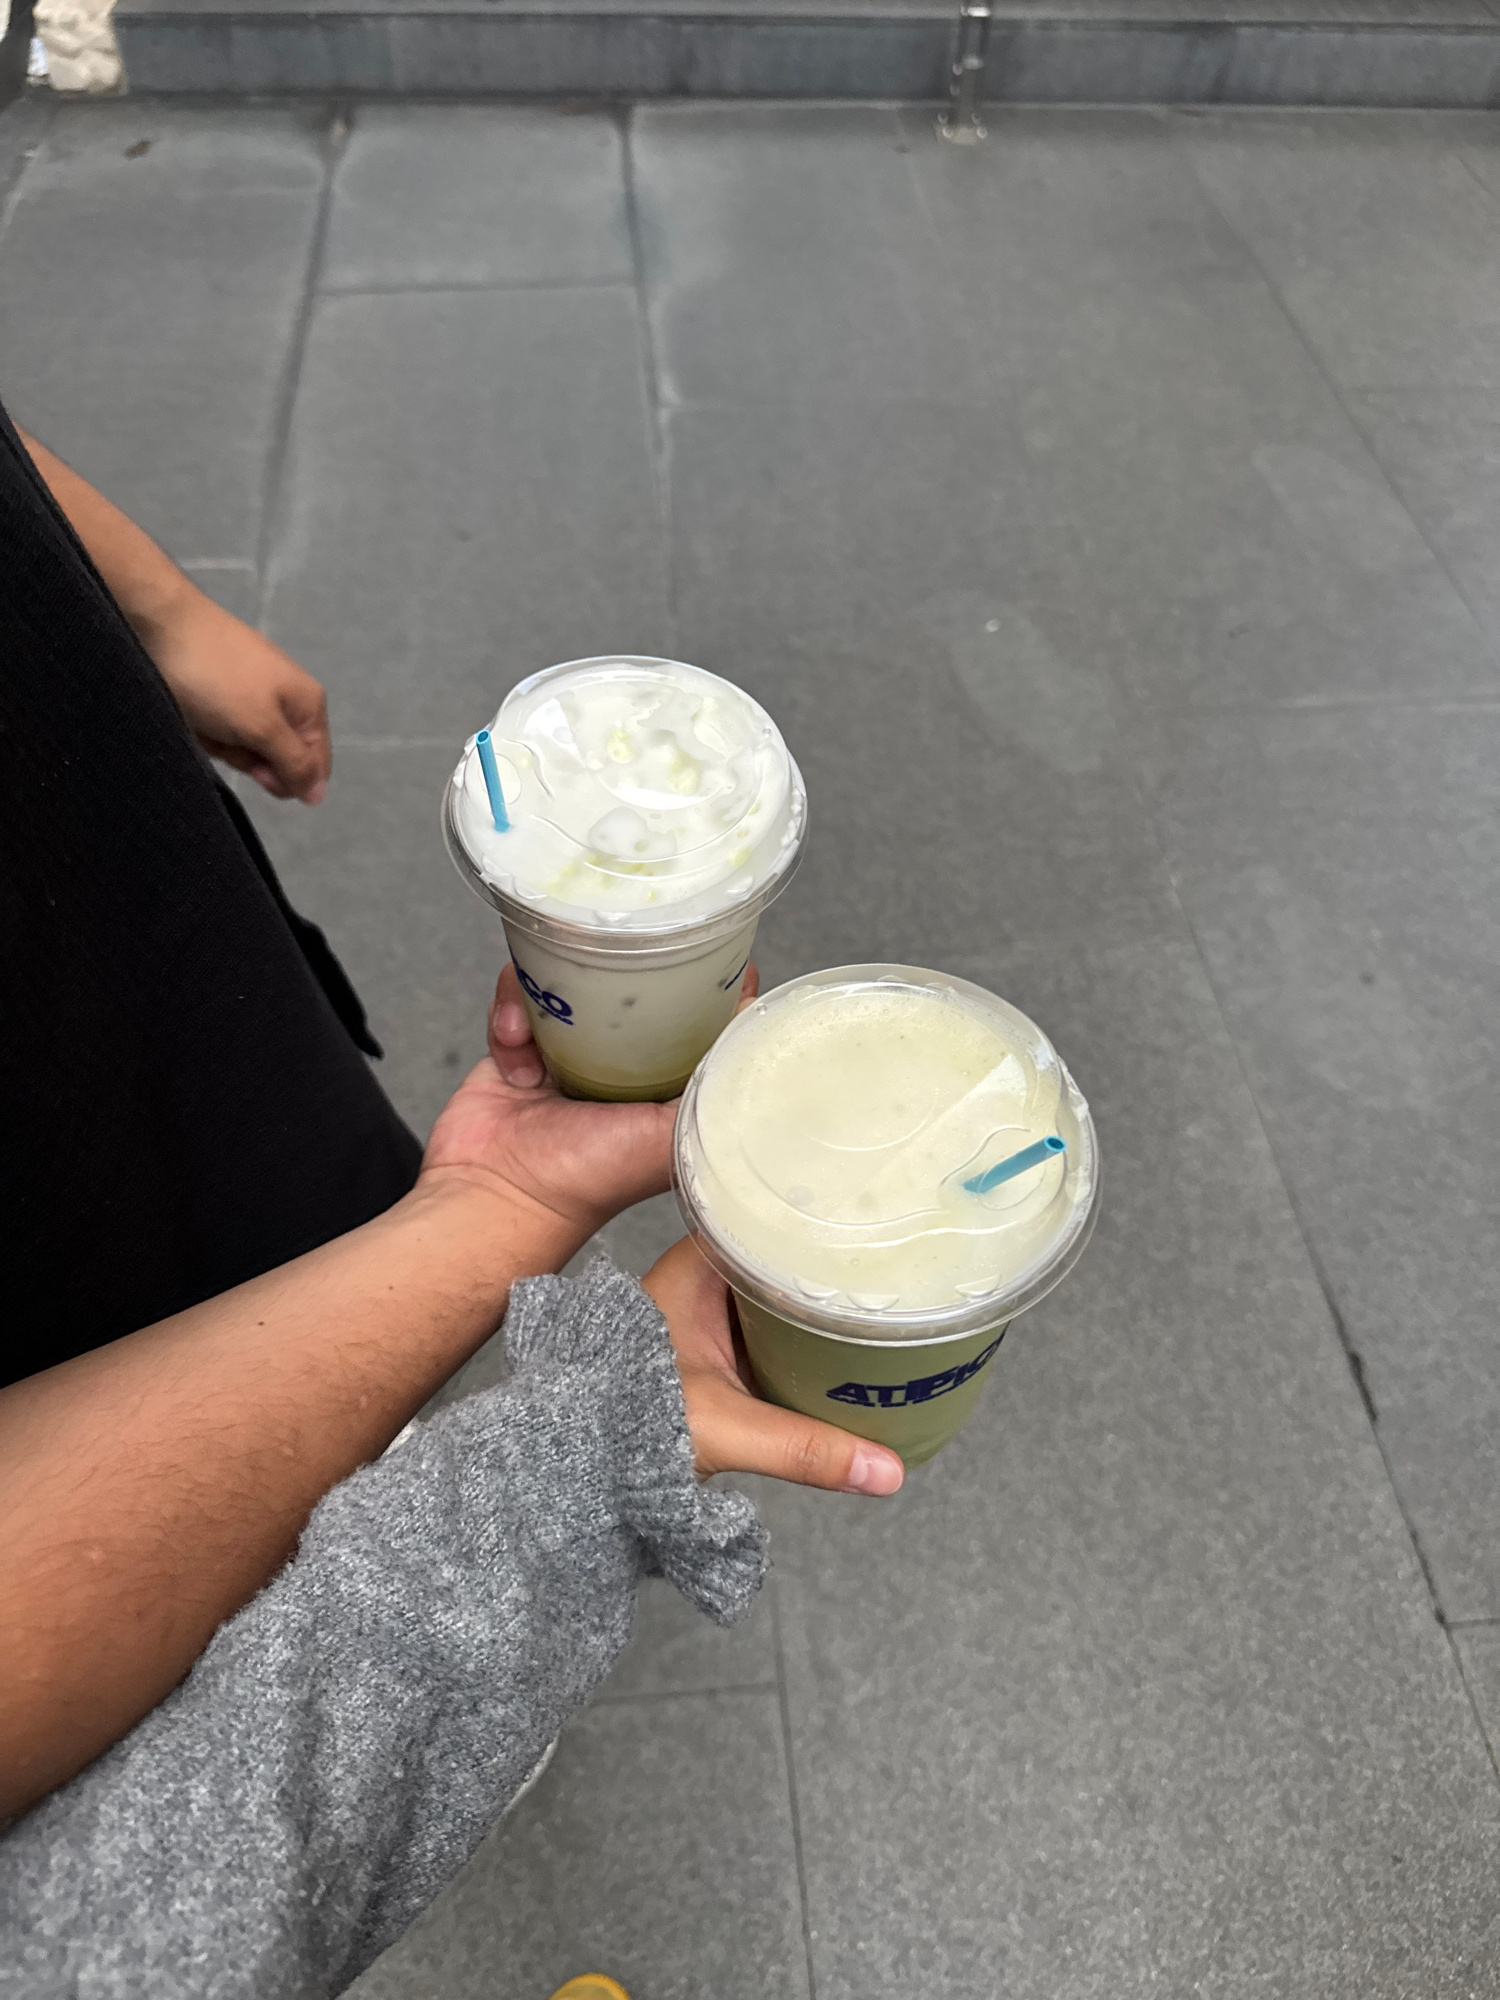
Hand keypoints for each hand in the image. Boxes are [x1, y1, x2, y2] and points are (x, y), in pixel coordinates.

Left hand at [143, 585, 331, 803]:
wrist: (162, 624)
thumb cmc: (216, 677)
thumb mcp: (262, 726)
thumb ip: (295, 763)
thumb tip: (318, 796)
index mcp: (308, 705)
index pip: (313, 767)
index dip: (285, 778)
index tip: (257, 771)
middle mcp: (287, 700)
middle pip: (277, 758)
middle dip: (249, 757)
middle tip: (227, 736)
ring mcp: (254, 693)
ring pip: (246, 745)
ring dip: (223, 742)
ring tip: (204, 718)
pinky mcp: (223, 690)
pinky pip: (222, 728)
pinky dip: (207, 728)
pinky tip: (193, 711)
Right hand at [420, 960, 760, 1249]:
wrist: (498, 1195)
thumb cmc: (589, 1180)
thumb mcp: (670, 1132)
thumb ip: (712, 1083)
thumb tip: (747, 1025)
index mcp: (661, 1089)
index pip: (689, 1023)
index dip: (697, 989)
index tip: (701, 952)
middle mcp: (616, 1071)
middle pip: (627, 997)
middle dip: (616, 976)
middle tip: (607, 958)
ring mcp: (562, 1057)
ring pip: (567, 989)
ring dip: (550, 993)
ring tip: (538, 1019)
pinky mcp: (514, 1050)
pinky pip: (515, 1002)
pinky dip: (510, 1014)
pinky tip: (513, 1044)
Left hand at [643, 1238, 904, 1496]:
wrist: (581, 1465)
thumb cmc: (624, 1426)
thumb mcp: (726, 1430)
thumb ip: (804, 1448)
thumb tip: (887, 1469)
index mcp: (694, 1267)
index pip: (765, 1217)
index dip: (818, 1218)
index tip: (869, 1221)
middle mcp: (702, 1280)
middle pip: (781, 1256)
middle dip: (831, 1265)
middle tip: (893, 1261)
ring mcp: (711, 1315)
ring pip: (780, 1295)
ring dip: (820, 1305)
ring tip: (883, 1298)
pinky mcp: (718, 1349)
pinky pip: (775, 1329)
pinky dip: (806, 1337)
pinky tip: (847, 1346)